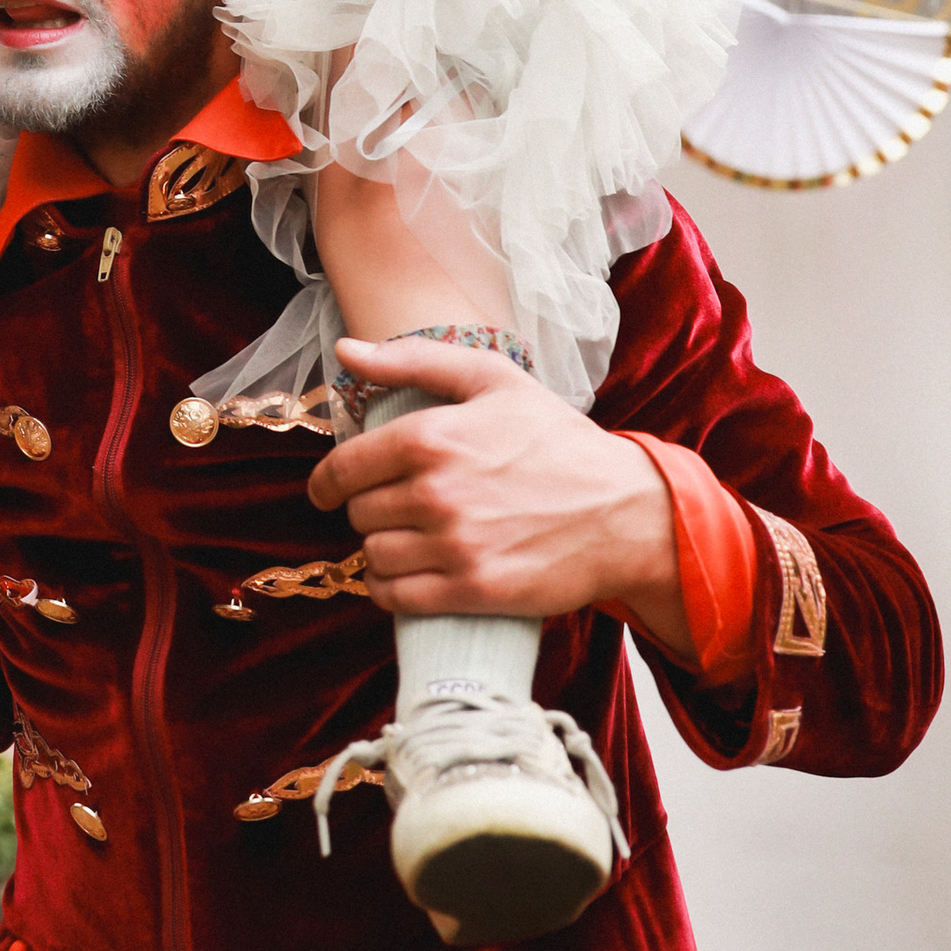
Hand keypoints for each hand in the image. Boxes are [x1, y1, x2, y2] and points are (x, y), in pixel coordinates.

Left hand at [314, 334, 688, 653]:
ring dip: (379, 551)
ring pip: (373, 556)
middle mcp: (435, 492)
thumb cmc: (556, 440)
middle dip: (367, 510)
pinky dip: (388, 590)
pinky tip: (402, 577)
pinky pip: (396, 598)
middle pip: (358, 513)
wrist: (623, 510)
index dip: (328, 482)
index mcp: (431, 437)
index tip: (328, 490)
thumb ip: (412, 361)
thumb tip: (345, 352)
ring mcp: (453, 545)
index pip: (343, 468)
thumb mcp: (492, 380)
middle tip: (391, 508)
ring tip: (402, 540)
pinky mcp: (473, 589)